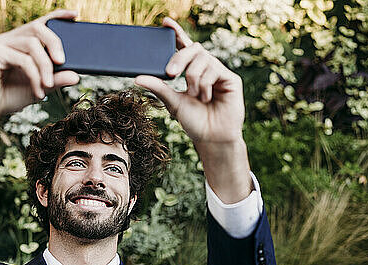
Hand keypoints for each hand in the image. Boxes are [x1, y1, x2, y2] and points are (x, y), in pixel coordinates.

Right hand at [0, 9, 80, 119]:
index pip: (40, 23)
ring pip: (32, 44)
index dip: (57, 16)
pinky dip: (34, 76)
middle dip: (54, 43)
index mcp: (20, 42)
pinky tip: (38, 92)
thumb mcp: (40, 87)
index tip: (75, 15)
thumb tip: (76, 76)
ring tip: (48, 85)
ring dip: (45, 66)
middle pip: (37, 28)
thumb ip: (55, 80)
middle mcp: (9, 39)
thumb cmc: (10, 96)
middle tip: (63, 62)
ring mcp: (0, 44)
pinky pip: (23, 60)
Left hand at [134, 17, 244, 143]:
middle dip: (179, 58)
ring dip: (193, 78)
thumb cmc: (193, 121)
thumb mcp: (172, 102)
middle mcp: (205, 68)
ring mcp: (218, 72)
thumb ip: (158, 87)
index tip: (165, 23)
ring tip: (194, 96)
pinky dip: (205, 84)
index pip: (184, 47)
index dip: (176, 33)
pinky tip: (207, 98)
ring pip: (202, 59)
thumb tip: (137, 77)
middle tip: (170, 73)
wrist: (211, 138)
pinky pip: (214, 70)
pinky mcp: (230, 78)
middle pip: (193, 48)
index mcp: (190, 70)